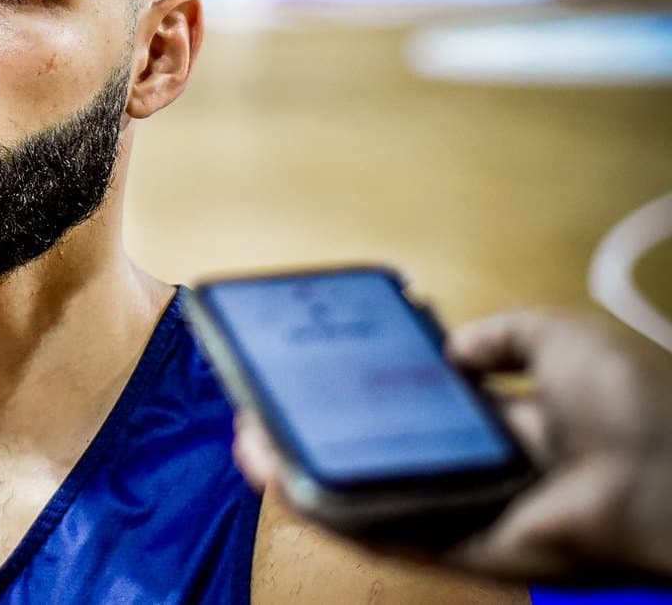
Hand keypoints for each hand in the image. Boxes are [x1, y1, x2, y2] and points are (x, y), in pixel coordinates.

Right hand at [233, 309, 671, 582]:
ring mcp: (468, 510)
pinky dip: (335, 513)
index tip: (310, 372)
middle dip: (314, 434)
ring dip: (307, 474)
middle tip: (261, 413)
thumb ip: (504, 335)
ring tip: (253, 445)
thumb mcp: (561, 335)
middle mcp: (479, 468)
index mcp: (506, 422)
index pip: (414, 409)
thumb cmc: (634, 403)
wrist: (671, 471)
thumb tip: (450, 346)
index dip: (358, 391)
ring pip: (370, 497)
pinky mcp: (466, 546)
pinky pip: (390, 533)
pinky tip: (289, 484)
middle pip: (378, 455)